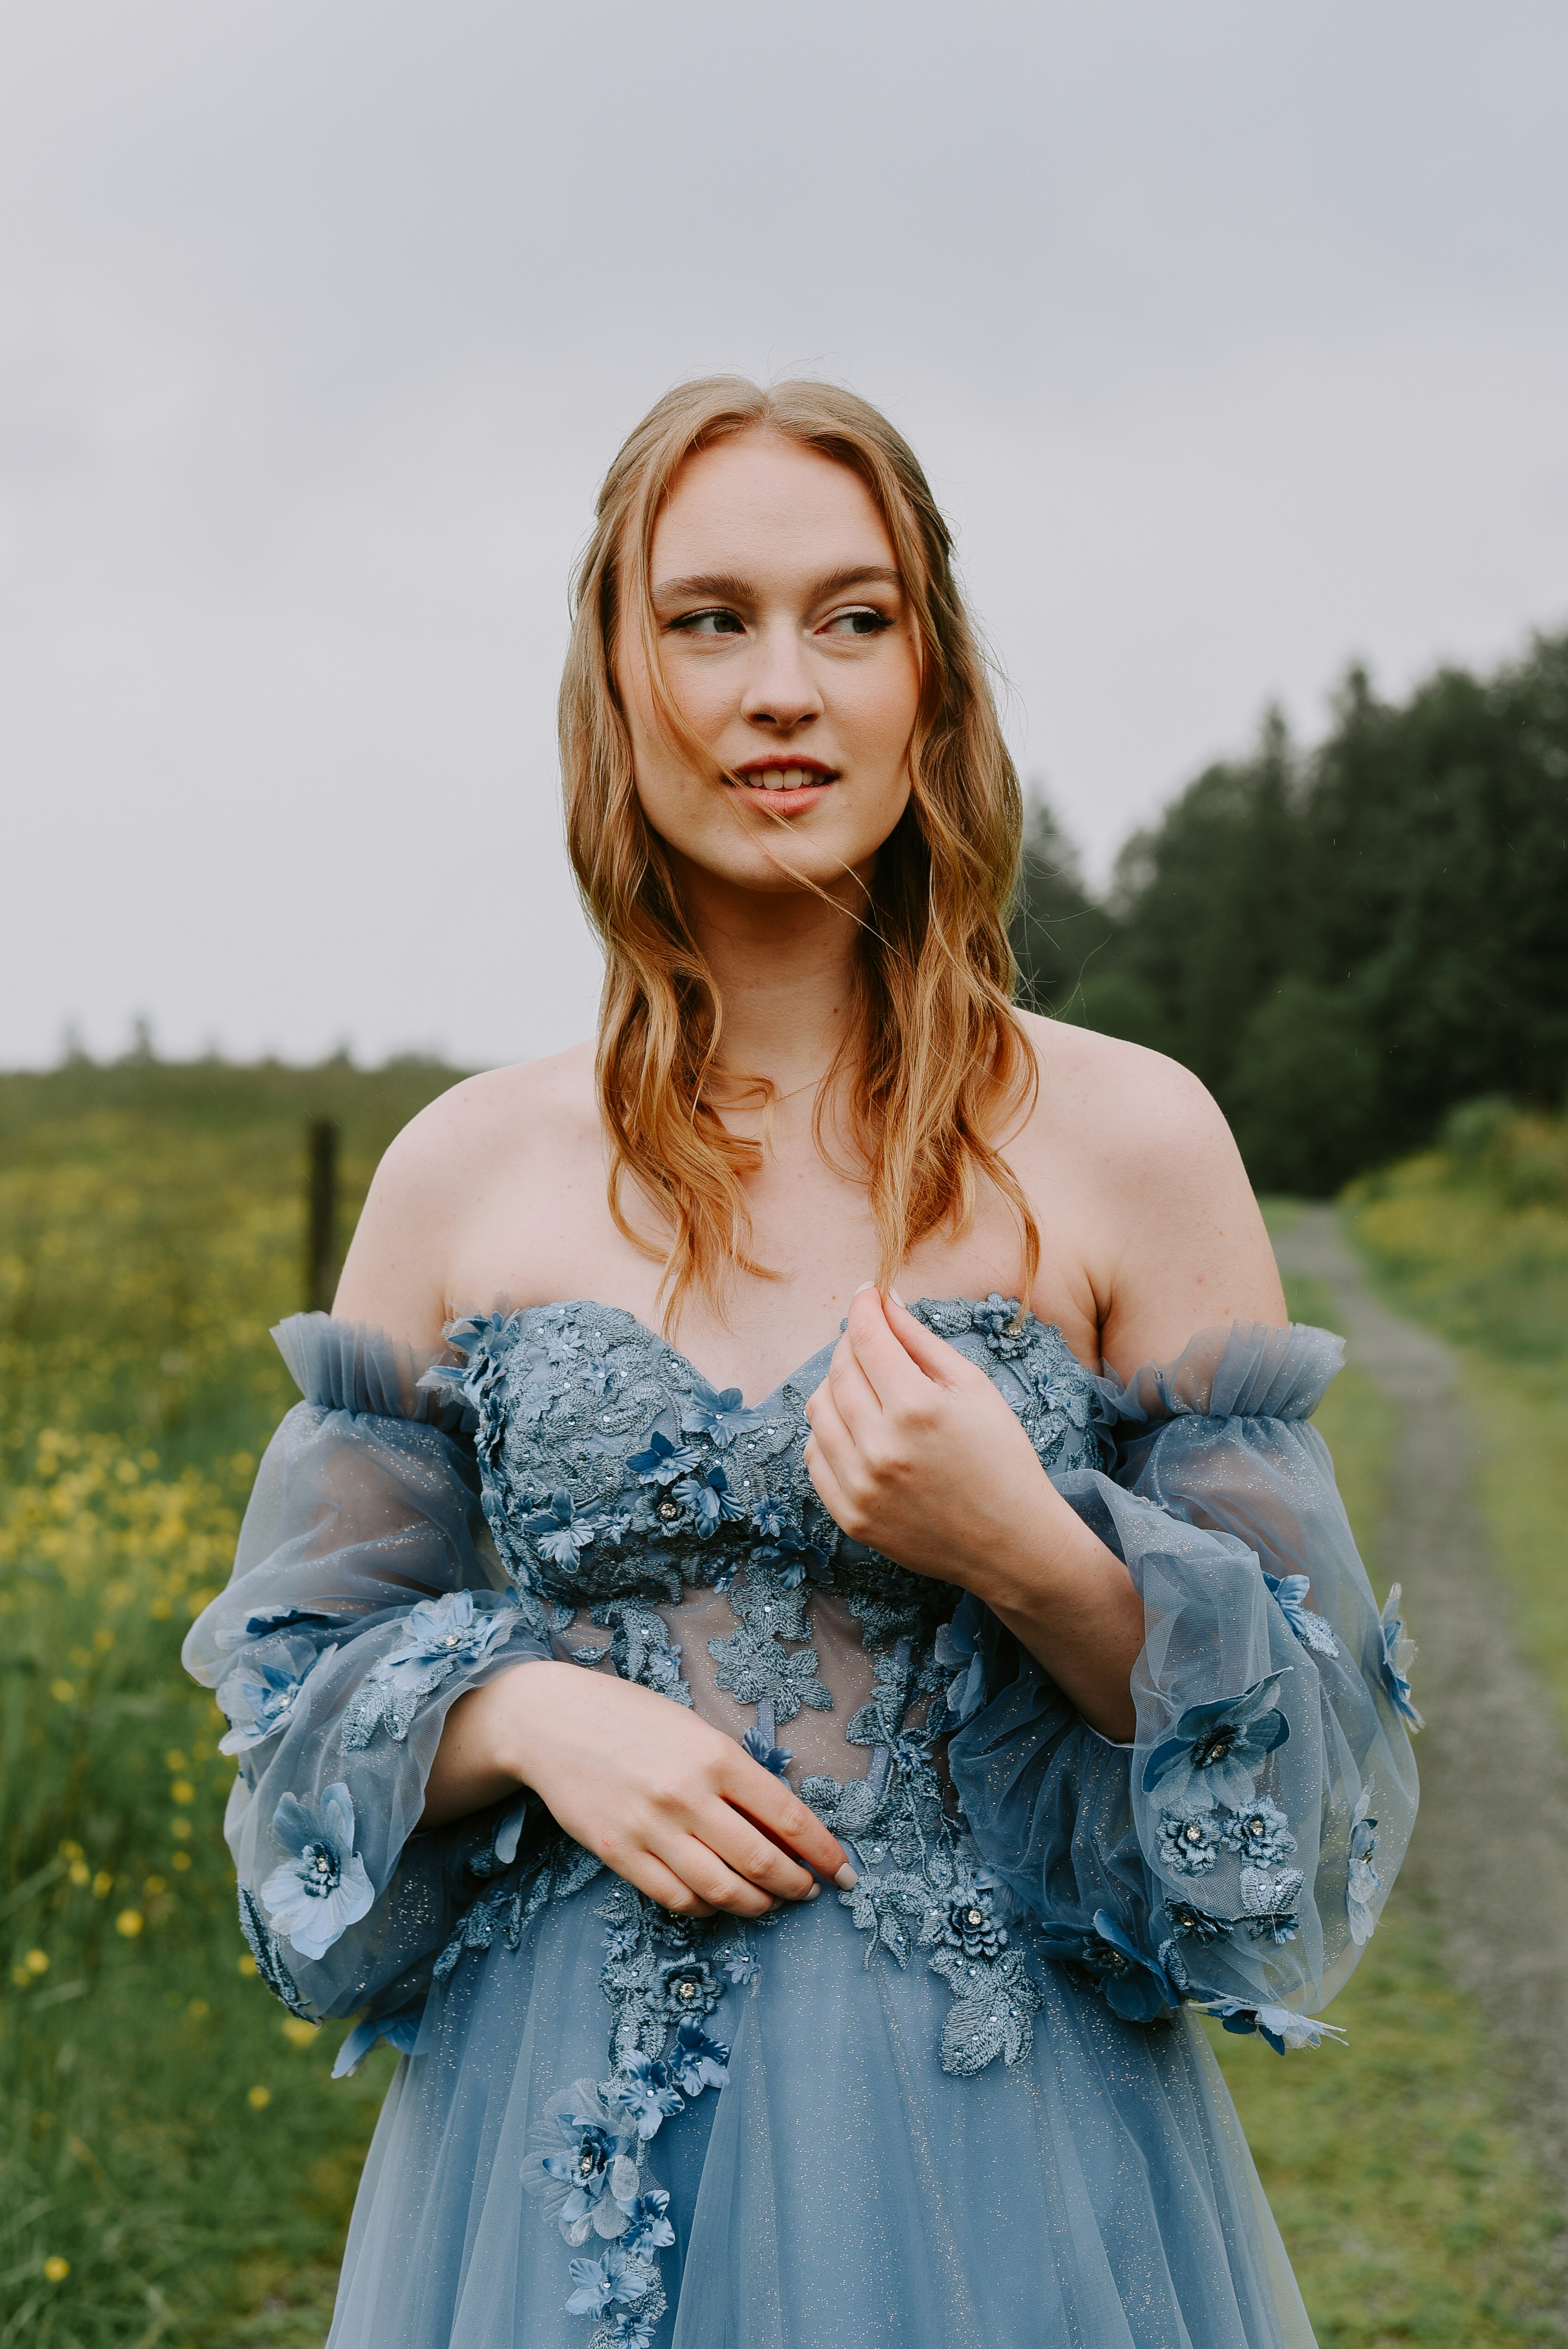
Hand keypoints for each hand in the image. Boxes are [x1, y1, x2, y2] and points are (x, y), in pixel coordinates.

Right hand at [428, 1659, 854, 1919]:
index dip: (823, 1851)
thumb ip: (737, 1776)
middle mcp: (687, 1795)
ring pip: (721, 1889)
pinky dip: (706, 1908)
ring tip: (769, 1901)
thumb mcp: (695, 1731)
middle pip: (760, 1861)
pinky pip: (676, 1898)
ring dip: (756, 1904)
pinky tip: (717, 1900)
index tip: (843, 1872)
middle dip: (795, 1884)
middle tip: (808, 1891)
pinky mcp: (619, 1853)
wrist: (553, 1723)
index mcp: (715, 1756)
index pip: (788, 1817)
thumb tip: (784, 1826)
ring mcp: (651, 1828)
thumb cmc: (633, 1720)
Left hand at [803, 1287, 1143, 1739]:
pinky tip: (858, 1428)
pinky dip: (830, 1431)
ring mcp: (860, 1486)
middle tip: (870, 1340)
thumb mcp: (974, 1387)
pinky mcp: (850, 1516)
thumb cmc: (1001, 1457)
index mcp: (917, 1407)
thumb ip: (921, 1341)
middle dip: (851, 1344)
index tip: (866, 1295)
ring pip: (819, 1411)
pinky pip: (815, 1455)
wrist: (1012, 1542)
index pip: (866, 1337)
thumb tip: (882, 1302)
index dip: (864, 1307)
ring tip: (865, 1386)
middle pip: (838, 1370)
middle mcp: (881, 1447)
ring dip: (836, 1385)